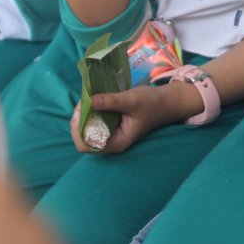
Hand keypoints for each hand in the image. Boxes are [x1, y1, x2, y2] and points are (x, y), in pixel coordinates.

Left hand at [67, 83, 197, 153]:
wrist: (165, 102)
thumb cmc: (151, 103)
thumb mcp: (131, 100)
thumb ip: (111, 101)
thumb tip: (89, 100)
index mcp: (116, 143)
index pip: (86, 145)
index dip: (78, 129)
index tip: (82, 109)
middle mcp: (111, 142)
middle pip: (82, 138)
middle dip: (79, 119)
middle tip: (85, 100)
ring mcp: (110, 135)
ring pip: (86, 129)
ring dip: (83, 114)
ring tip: (89, 98)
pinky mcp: (110, 126)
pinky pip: (93, 122)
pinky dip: (89, 111)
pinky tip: (93, 100)